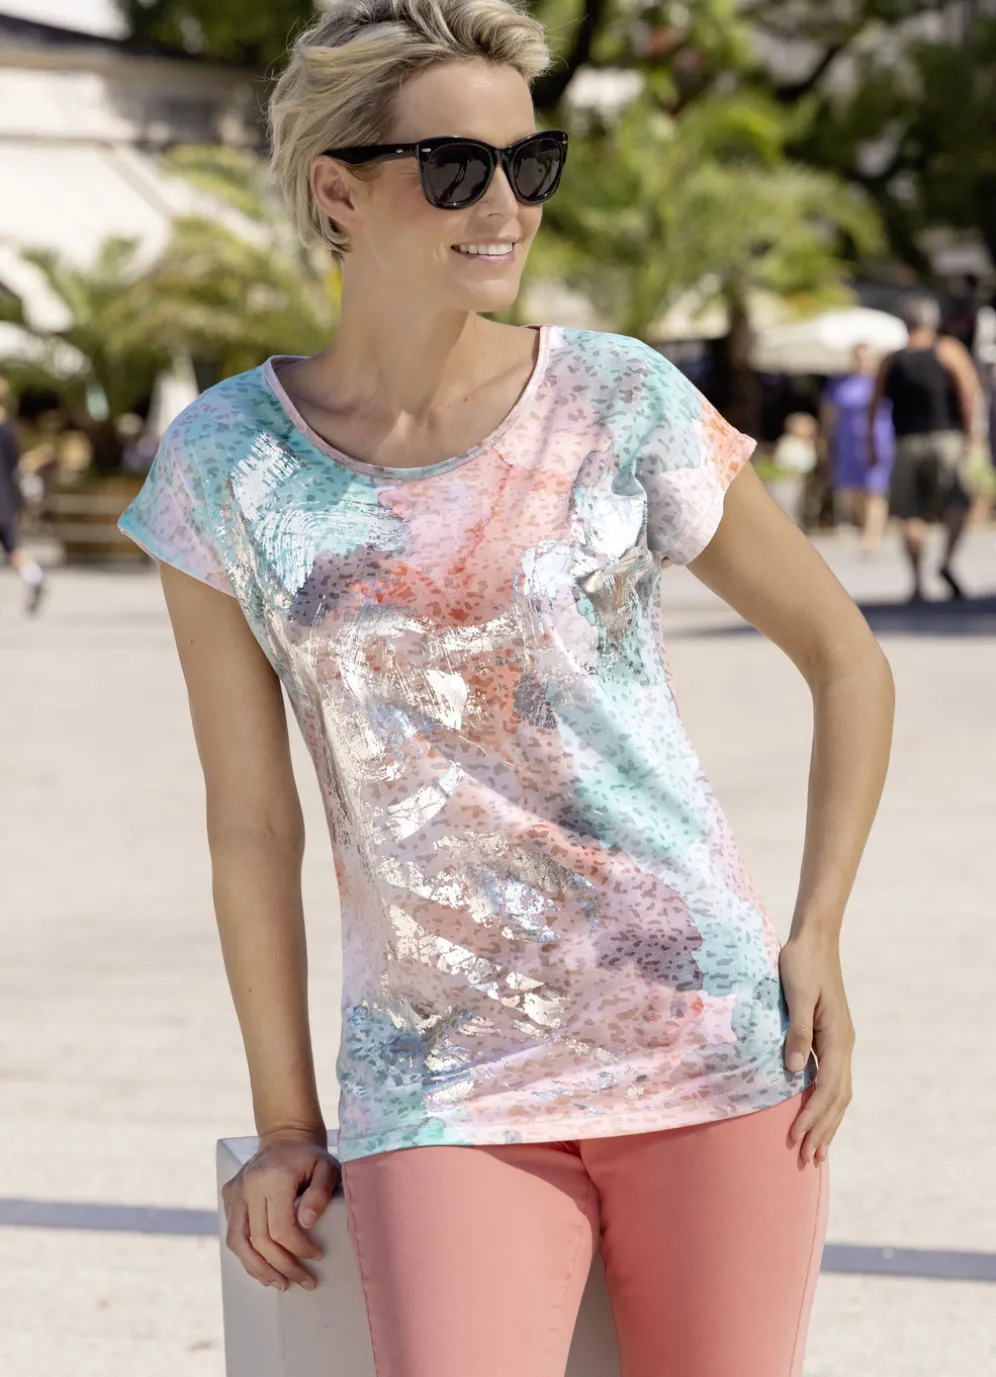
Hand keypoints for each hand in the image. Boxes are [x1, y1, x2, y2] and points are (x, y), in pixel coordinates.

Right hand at [221, 1128, 339, 1290]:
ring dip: (258, 1269)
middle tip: (304, 1281)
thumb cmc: (310, 1156)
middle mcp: (249, 1185)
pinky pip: (233, 1233)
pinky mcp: (229, 1194)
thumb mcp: (327, 1168)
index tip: (317, 1256)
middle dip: (282, 1267)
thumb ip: (319, 1194)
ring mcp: (236, 1190)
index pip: (281, 1228)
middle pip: (259, 1240)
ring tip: (279, 1284)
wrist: (286, 1135)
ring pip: (238, 1242)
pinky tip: (264, 1268)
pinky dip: (247, 1255)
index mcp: (273, 1177)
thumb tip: (306, 1224)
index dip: (299, 1248)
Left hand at [779, 930, 854, 1166]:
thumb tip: (794, 1071)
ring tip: (817, 1149)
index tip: (797, 1139)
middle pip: (838, 1099)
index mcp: (837, 1038)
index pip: (827, 1089)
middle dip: (823, 1130)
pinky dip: (825, 1102)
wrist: (815, 938)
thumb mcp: (798, 996)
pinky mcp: (830, 1036)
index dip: (812, 1117)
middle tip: (807, 1159)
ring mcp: (839, 1041)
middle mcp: (843, 1044)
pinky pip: (831, 1079)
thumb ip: (797, 1032)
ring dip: (827, 1122)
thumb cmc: (802, 963)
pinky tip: (815, 1112)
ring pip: (838, 1093)